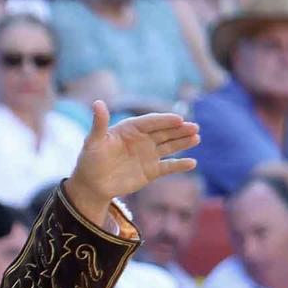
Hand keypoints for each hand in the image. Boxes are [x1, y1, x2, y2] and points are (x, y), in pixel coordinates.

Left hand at [65, 101, 199, 226]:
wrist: (92, 184)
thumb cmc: (91, 160)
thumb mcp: (94, 141)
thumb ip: (99, 123)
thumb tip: (98, 102)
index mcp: (131, 128)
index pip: (151, 122)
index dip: (164, 120)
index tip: (178, 119)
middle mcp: (143, 139)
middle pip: (165, 132)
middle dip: (180, 130)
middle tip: (194, 127)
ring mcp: (149, 154)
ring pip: (170, 146)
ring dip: (183, 142)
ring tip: (196, 138)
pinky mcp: (151, 171)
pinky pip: (168, 167)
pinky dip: (179, 165)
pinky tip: (191, 163)